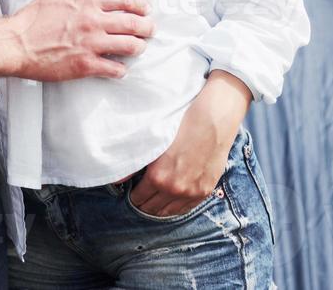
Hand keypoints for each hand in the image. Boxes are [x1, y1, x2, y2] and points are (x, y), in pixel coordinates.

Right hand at [8, 0, 153, 81]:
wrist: (17, 43)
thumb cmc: (34, 18)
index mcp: (88, 2)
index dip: (140, 4)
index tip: (145, 9)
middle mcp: (93, 21)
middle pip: (133, 23)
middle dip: (147, 27)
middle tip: (150, 30)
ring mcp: (91, 44)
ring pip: (129, 45)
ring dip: (138, 47)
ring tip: (139, 48)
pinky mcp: (85, 65)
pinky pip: (113, 68)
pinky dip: (121, 70)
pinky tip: (121, 69)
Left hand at [128, 70, 251, 218]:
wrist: (213, 120)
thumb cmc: (182, 125)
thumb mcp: (155, 142)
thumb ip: (137, 164)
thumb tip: (119, 179)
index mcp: (157, 176)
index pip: (138, 197)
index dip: (133, 195)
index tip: (132, 191)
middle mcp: (174, 189)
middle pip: (151, 208)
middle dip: (143, 203)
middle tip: (140, 197)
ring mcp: (191, 192)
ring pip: (168, 212)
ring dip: (158, 208)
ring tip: (154, 200)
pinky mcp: (205, 191)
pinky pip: (186, 209)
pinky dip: (175, 207)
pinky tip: (170, 202)